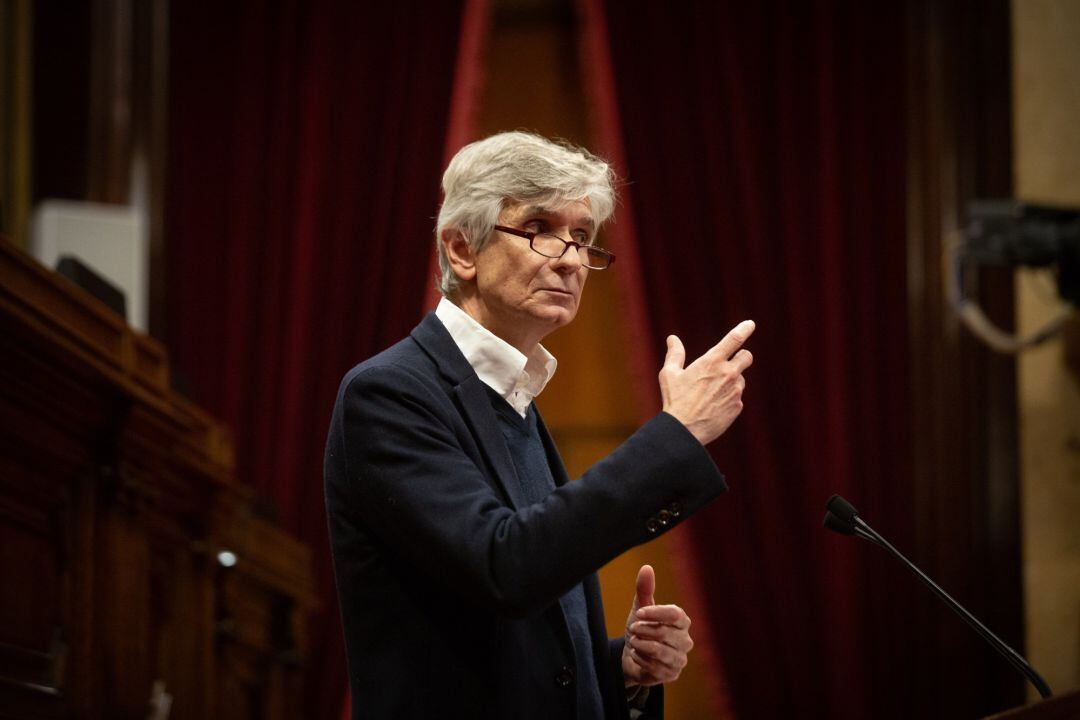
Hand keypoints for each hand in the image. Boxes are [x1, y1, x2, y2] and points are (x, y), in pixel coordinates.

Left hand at [622, 565, 693, 686]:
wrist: (633, 656)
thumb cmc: (641, 629)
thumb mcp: (640, 609)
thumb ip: (644, 590)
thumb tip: (646, 567)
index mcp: (682, 620)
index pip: (675, 614)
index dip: (655, 613)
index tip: (639, 613)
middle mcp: (686, 640)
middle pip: (665, 633)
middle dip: (643, 630)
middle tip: (633, 629)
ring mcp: (680, 658)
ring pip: (658, 651)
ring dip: (640, 645)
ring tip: (634, 641)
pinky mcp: (672, 674)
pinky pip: (654, 667)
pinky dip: (640, 659)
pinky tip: (636, 655)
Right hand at [659, 320, 754, 444]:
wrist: (684, 431)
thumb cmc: (674, 400)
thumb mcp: (669, 374)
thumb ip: (674, 354)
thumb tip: (672, 338)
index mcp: (712, 361)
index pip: (734, 339)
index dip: (744, 329)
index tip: (750, 324)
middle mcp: (728, 373)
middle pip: (747, 357)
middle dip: (741, 357)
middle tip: (730, 363)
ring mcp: (735, 391)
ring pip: (740, 379)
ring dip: (731, 382)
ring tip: (711, 393)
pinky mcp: (738, 406)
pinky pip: (737, 397)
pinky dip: (728, 399)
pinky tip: (713, 406)